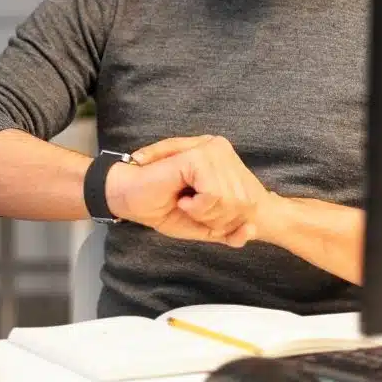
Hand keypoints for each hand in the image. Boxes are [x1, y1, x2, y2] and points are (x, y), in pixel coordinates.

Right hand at [107, 135, 269, 246]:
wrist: (128, 199)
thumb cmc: (163, 207)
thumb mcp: (204, 225)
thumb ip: (231, 231)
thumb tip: (253, 229)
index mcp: (224, 162)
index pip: (250, 202)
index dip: (227, 221)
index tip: (201, 216)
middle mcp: (220, 150)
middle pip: (244, 202)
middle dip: (216, 218)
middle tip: (190, 209)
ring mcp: (209, 150)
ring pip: (231, 200)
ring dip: (205, 213)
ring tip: (185, 203)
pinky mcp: (196, 157)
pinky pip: (214, 194)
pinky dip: (198, 207)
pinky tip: (183, 200)